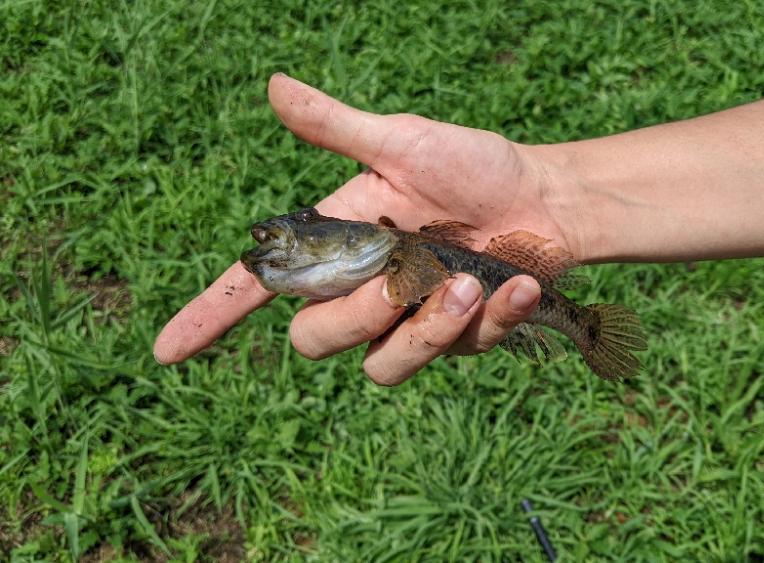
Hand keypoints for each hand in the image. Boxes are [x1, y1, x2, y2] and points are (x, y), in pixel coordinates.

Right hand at [153, 73, 578, 384]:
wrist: (546, 199)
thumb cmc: (473, 166)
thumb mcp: (402, 142)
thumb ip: (338, 128)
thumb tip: (273, 85)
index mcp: (337, 244)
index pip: (259, 287)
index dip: (211, 316)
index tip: (167, 351)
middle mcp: (363, 290)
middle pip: (314, 339)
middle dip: (358, 313)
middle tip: (407, 273)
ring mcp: (408, 322)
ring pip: (378, 368)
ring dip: (425, 329)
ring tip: (469, 282)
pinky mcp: (456, 342)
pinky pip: (451, 357)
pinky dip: (488, 321)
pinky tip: (514, 286)